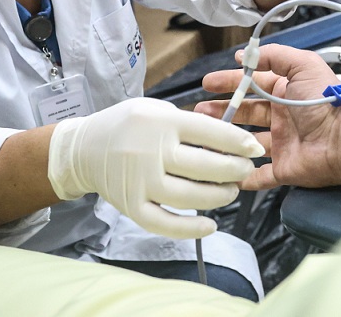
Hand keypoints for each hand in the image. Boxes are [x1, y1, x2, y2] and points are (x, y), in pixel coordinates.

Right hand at [48, 98, 263, 238]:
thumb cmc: (130, 125)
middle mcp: (150, 151)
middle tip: (245, 171)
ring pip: (189, 197)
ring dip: (218, 197)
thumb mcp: (158, 110)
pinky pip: (164, 223)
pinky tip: (209, 225)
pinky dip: (189, 229)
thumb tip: (230, 143)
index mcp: (161, 122)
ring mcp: (139, 181)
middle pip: (203, 167)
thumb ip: (189, 124)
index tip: (255, 148)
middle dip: (233, 171)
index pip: (209, 132)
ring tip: (230, 191)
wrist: (84, 149)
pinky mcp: (130, 206)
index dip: (237, 142)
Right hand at [195, 44, 340, 189]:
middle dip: (222, 110)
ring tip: (204, 137)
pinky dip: (244, 176)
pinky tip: (224, 173)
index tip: (208, 83)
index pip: (252, 85)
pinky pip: (260, 175)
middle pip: (246, 112)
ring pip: (247, 142)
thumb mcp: (302, 65)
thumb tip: (244, 56)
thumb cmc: (324, 101)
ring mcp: (282, 144)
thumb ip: (274, 56)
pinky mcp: (283, 169)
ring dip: (227, 140)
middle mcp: (282, 117)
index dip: (230, 82)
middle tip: (199, 112)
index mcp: (286, 92)